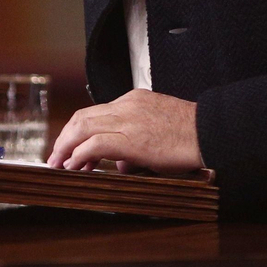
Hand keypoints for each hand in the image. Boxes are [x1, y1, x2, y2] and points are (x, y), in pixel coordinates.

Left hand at [47, 90, 202, 172]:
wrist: (211, 131)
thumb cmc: (191, 135)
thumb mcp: (158, 134)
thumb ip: (136, 147)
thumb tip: (122, 165)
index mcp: (133, 100)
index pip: (95, 112)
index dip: (77, 131)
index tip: (69, 148)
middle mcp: (126, 104)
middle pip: (82, 117)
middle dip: (64, 138)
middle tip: (56, 158)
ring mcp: (128, 118)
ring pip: (82, 127)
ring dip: (65, 147)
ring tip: (59, 164)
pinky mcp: (131, 137)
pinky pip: (95, 143)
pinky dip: (79, 155)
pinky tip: (75, 166)